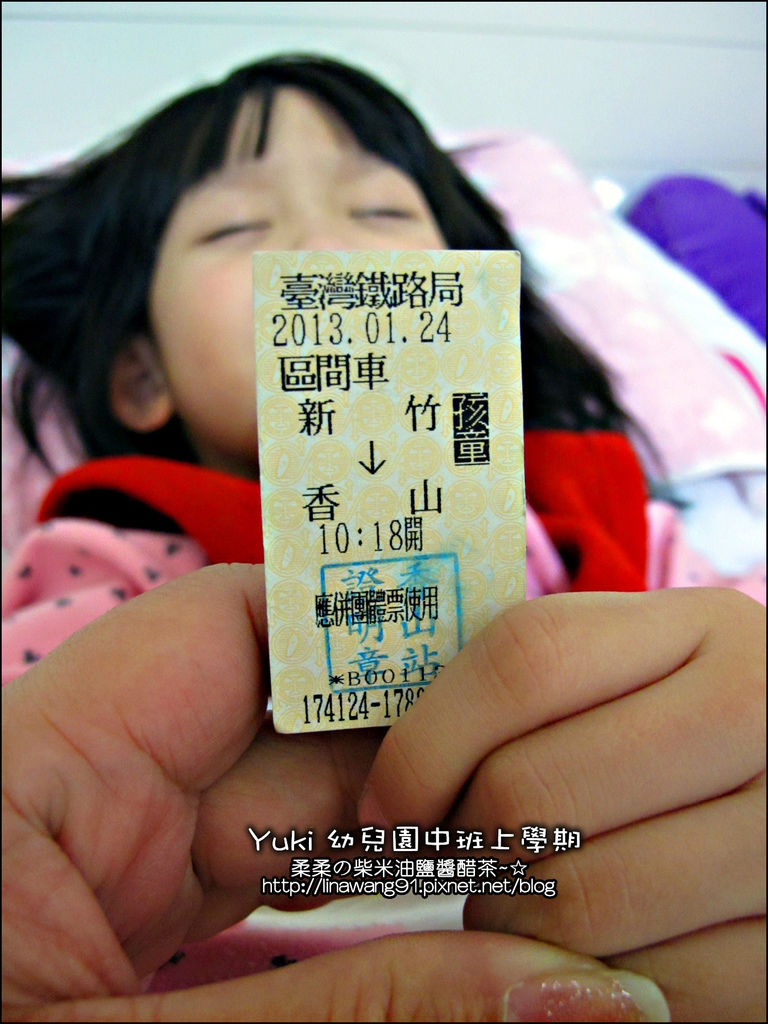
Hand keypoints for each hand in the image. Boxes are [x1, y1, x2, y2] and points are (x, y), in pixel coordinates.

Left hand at [3, 565, 671, 1020]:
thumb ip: (364, 1016)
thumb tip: (570, 993)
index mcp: (37, 768)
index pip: (226, 623)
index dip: (362, 626)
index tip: (490, 664)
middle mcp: (82, 789)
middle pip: (281, 722)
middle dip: (414, 753)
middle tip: (551, 781)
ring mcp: (113, 861)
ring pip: (287, 807)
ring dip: (400, 838)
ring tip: (528, 851)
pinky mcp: (133, 925)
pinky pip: (262, 879)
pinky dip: (351, 898)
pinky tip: (448, 917)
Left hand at [360, 588, 765, 1021]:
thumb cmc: (672, 742)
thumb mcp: (626, 681)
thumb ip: (526, 694)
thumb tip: (386, 785)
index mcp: (702, 628)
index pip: (528, 658)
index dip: (429, 739)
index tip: (388, 804)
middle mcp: (758, 711)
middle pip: (534, 786)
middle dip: (461, 844)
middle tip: (454, 860)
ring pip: (582, 898)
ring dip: (514, 918)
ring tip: (517, 899)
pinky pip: (649, 984)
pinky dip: (588, 980)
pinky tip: (590, 945)